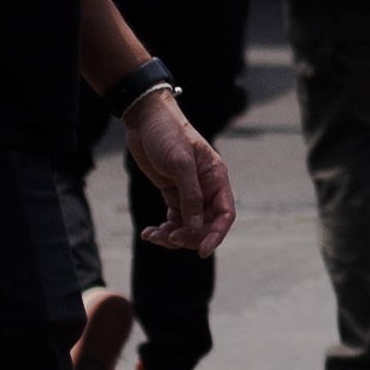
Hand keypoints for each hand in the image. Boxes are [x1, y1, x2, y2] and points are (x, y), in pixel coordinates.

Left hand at [119, 87, 234, 257]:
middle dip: (189, 236)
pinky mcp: (171, 191)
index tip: (202, 251)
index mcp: (215, 178)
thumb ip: (190, 195)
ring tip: (153, 236)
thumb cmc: (167, 134)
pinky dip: (163, 228)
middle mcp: (205, 187)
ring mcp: (188, 190)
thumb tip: (196, 226)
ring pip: (188, 224)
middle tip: (170, 238)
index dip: (217, 234)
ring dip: (172, 235)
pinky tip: (148, 232)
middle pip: (206, 224)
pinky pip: (173, 218)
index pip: (225, 213)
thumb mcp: (180, 163)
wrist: (145, 119)